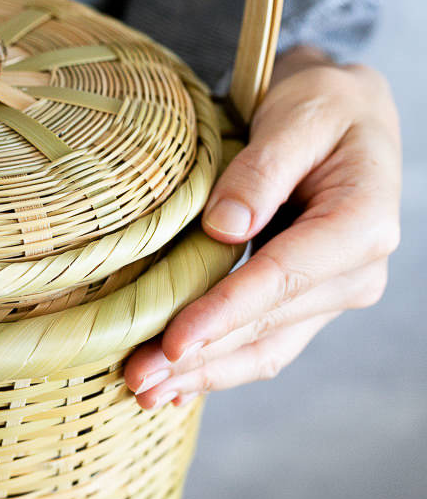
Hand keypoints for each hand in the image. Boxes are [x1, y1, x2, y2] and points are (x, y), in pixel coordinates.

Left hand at [126, 46, 400, 407]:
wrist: (345, 114)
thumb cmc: (322, 105)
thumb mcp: (298, 113)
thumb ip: (262, 168)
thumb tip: (225, 227)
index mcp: (362, 223)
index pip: (281, 279)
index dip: (223, 315)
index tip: (173, 342)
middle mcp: (356, 271)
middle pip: (266, 326)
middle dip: (200, 357)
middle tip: (137, 378)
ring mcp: (333, 293)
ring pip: (264, 349)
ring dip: (204, 375)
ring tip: (145, 393)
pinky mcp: (307, 303)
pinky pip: (264, 344)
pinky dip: (219, 367)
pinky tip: (175, 387)